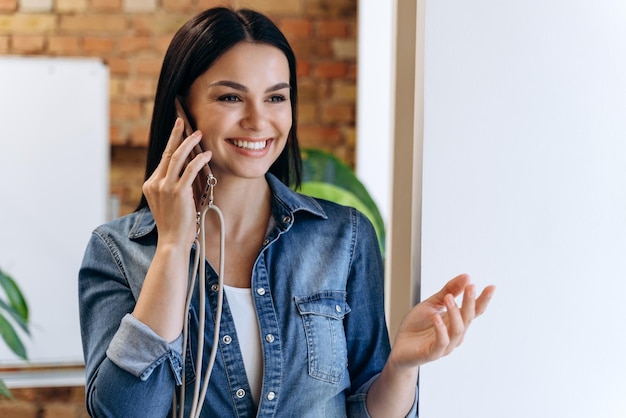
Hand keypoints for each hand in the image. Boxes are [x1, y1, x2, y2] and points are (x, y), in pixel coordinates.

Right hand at [142, 118, 211, 247]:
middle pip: (167, 153)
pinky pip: (189, 171)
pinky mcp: (177, 193)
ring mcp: (165, 188)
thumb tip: (187, 169)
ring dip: (189, 144)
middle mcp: (155, 183)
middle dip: (176, 135)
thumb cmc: (175, 224)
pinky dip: (198, 160)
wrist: (172, 241)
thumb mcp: (169, 202)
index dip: (171, 143)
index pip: (162, 158)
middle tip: (183, 121)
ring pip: (177, 158)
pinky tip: (207, 154)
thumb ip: (173, 186)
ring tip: (199, 134)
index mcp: (151, 185)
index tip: (177, 130)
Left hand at [389, 274, 494, 369]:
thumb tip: (466, 277)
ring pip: (457, 329)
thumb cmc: (417, 326)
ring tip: (449, 298)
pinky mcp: (433, 353)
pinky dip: (441, 330)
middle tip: (471, 287)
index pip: (474, 311)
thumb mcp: (431, 304)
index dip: (483, 300)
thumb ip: (448, 291)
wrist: (400, 347)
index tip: (491, 287)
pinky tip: (437, 318)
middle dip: (470, 302)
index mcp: (455, 321)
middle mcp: (454, 334)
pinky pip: (441, 342)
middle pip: (468, 318)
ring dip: (455, 313)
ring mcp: (446, 345)